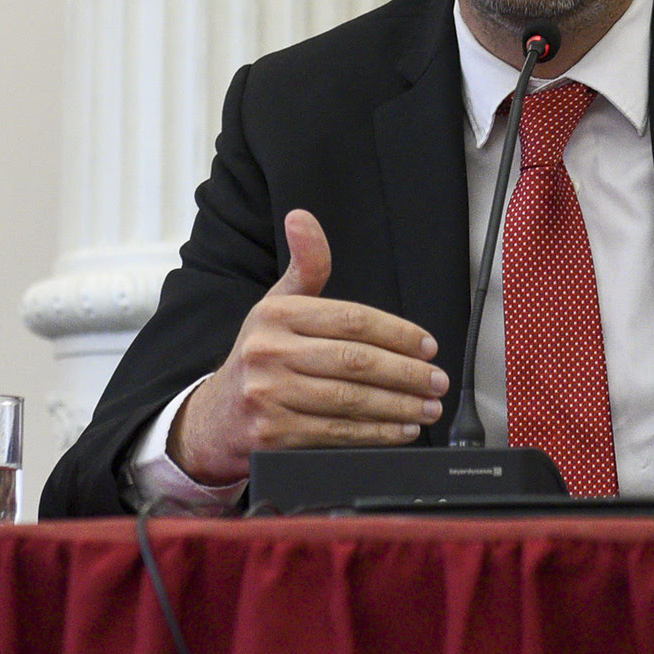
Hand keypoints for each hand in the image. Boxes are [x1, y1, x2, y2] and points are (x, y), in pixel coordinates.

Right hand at [169, 209, 445, 484]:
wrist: (216, 417)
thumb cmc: (261, 355)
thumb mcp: (277, 305)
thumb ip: (306, 266)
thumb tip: (303, 218)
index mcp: (275, 316)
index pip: (352, 320)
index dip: (398, 333)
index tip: (428, 346)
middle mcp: (268, 353)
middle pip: (356, 362)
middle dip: (407, 374)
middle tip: (437, 380)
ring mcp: (268, 396)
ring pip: (351, 400)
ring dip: (400, 406)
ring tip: (428, 407)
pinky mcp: (272, 435)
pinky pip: (337, 433)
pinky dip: (376, 434)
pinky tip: (401, 430)